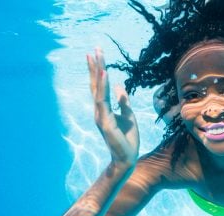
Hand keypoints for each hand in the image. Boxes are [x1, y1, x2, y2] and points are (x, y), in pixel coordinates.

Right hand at [87, 48, 138, 168]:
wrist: (128, 158)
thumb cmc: (127, 138)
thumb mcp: (129, 115)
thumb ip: (123, 101)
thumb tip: (119, 86)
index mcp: (104, 109)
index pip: (99, 86)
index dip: (97, 70)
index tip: (96, 54)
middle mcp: (99, 111)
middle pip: (96, 85)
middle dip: (96, 67)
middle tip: (95, 49)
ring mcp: (101, 116)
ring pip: (98, 90)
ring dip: (98, 72)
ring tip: (97, 56)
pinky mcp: (105, 122)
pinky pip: (104, 101)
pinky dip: (104, 87)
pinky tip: (105, 74)